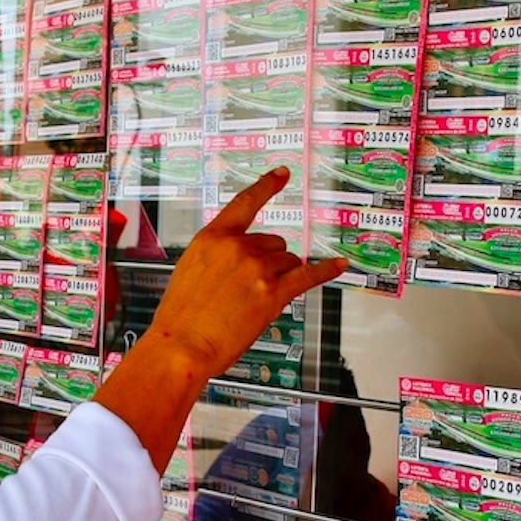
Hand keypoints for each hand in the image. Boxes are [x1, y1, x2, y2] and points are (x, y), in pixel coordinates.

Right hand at [93, 167, 344, 473]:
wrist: (181, 346)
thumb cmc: (180, 317)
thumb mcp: (190, 271)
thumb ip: (218, 258)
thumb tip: (242, 262)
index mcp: (213, 238)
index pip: (245, 203)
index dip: (266, 186)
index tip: (282, 174)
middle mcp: (238, 246)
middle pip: (273, 242)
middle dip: (269, 261)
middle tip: (249, 289)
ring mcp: (258, 269)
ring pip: (287, 261)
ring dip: (281, 276)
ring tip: (257, 300)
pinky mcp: (273, 294)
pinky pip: (307, 275)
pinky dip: (326, 270)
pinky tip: (339, 265)